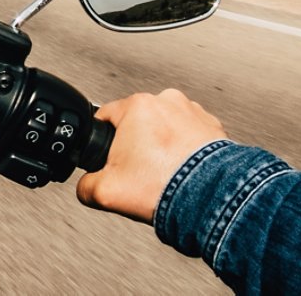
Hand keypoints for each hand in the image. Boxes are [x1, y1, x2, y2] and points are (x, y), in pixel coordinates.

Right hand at [76, 89, 226, 222]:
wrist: (212, 198)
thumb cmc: (163, 187)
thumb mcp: (105, 192)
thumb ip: (85, 186)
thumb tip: (87, 186)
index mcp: (137, 105)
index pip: (105, 117)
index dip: (102, 141)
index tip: (110, 160)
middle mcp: (166, 101)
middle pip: (137, 123)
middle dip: (136, 145)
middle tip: (140, 172)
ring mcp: (194, 112)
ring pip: (166, 128)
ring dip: (163, 146)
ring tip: (165, 173)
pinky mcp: (215, 127)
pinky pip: (191, 137)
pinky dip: (186, 151)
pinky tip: (185, 171)